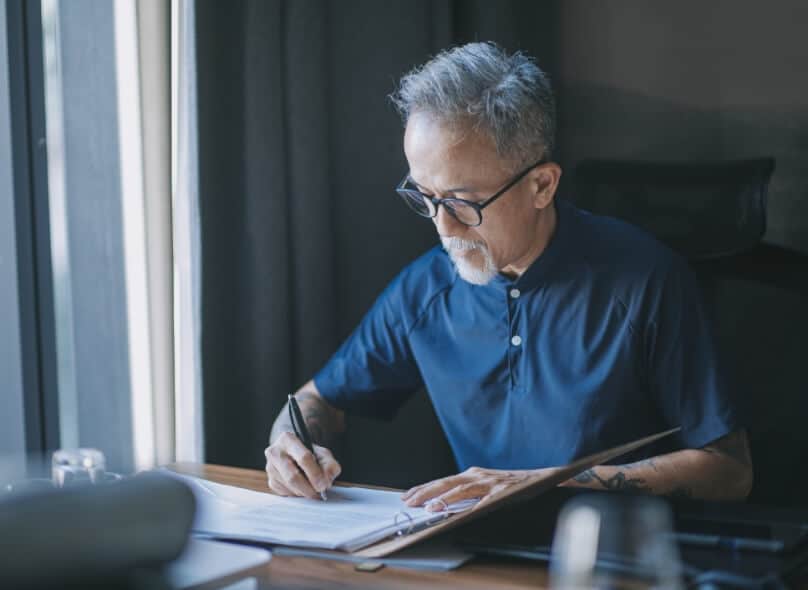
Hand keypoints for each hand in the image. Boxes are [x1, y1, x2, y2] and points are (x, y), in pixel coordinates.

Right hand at [264, 431, 340, 498]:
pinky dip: (297, 494)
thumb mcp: (323, 454)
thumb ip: (330, 465)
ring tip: (313, 489)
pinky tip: (303, 489)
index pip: (304, 458)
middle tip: (319, 493)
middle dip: (309, 488)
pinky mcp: (270, 480)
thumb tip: (326, 481)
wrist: (294, 454)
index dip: (315, 474)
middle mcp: (275, 452)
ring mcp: (270, 467)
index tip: (324, 485)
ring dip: (304, 492)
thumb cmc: (310, 453)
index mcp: (288, 439)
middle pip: (293, 476)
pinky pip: (285, 493)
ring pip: (289, 487)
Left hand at [401, 466, 546, 510]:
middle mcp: (479, 475)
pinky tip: (459, 512)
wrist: (543, 478)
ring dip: (443, 497)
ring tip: (428, 506)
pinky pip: (484, 500)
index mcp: (473, 474)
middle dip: (426, 491)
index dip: (425, 488)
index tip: (408, 495)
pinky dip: (470, 506)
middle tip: (409, 500)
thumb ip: (469, 495)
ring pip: (461, 488)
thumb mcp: (487, 487)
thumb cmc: (513, 485)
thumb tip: (446, 507)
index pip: (443, 481)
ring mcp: (490, 482)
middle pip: (447, 482)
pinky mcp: (503, 491)